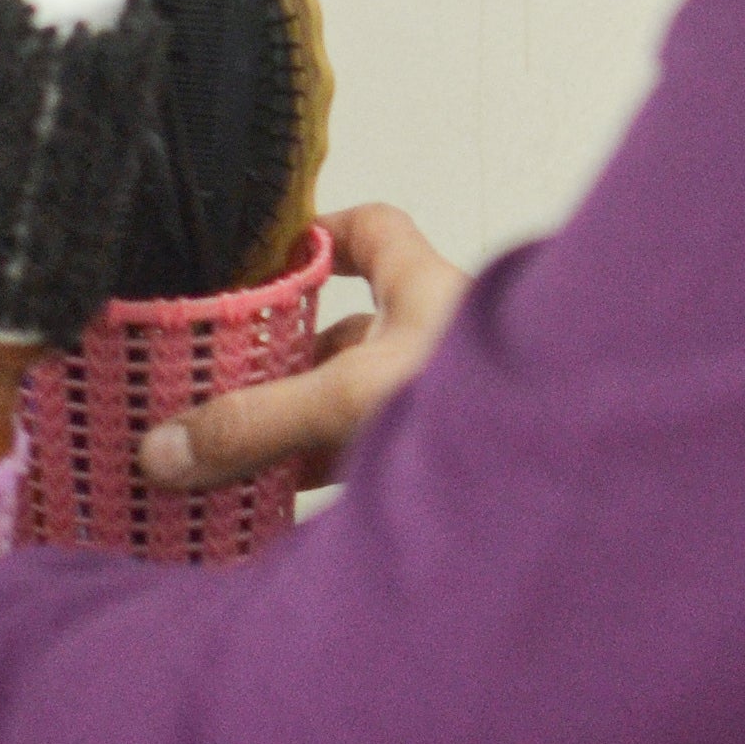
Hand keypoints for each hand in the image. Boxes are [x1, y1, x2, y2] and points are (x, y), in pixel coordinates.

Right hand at [136, 201, 466, 492]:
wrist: (582, 488)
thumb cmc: (496, 406)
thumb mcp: (352, 399)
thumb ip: (257, 424)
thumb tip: (162, 448)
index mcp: (424, 292)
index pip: (370, 232)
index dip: (317, 235)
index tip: (262, 254)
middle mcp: (436, 343)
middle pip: (346, 337)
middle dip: (283, 364)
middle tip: (215, 388)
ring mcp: (445, 406)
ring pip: (357, 408)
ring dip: (302, 431)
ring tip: (229, 459)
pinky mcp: (450, 467)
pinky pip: (376, 468)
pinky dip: (330, 483)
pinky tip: (283, 511)